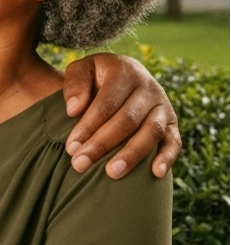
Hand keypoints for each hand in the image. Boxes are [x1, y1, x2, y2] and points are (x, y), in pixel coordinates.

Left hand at [63, 53, 179, 179]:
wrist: (124, 77)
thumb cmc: (96, 79)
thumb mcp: (81, 71)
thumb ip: (74, 85)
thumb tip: (74, 110)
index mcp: (124, 72)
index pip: (106, 103)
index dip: (88, 126)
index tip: (71, 148)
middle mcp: (148, 88)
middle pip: (127, 119)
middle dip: (102, 144)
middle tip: (80, 165)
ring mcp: (163, 106)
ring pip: (151, 132)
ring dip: (132, 155)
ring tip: (112, 174)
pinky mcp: (172, 123)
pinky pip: (174, 142)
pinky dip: (167, 157)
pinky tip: (155, 174)